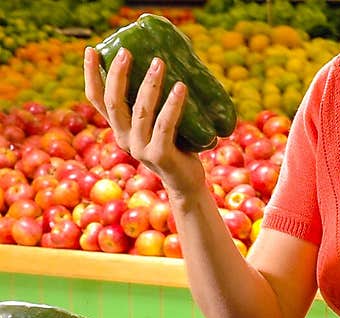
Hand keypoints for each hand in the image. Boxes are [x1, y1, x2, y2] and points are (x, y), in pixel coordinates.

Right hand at [83, 45, 205, 196]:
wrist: (186, 183)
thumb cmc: (174, 147)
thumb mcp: (155, 124)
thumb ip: (149, 104)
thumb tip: (158, 61)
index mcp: (119, 129)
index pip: (97, 100)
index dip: (91, 75)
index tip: (92, 50)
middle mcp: (124, 139)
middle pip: (114, 102)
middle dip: (118, 74)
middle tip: (127, 51)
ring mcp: (140, 149)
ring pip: (140, 111)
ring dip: (150, 84)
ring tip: (159, 62)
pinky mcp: (160, 155)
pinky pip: (165, 125)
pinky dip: (172, 104)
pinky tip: (180, 87)